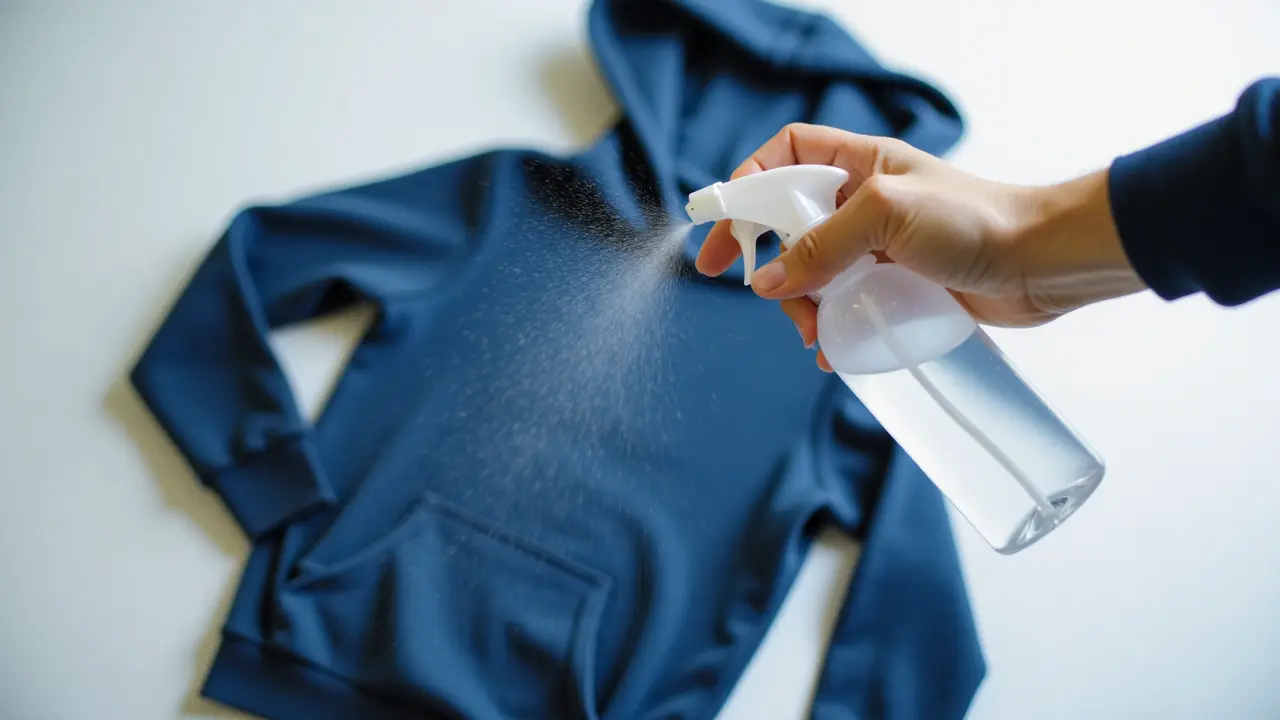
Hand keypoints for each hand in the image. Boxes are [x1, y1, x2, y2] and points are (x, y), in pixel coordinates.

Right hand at [695, 124, 1145, 369]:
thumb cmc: (977, 222)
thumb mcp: (887, 216)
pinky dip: (832, 327)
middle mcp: (865, 202)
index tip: (720, 230)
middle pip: (789, 224)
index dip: (745, 187)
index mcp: (860, 164)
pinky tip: (834, 349)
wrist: (1044, 264)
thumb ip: (822, 245)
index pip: (783, 158)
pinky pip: (847, 305)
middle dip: (773, 262)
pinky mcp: (898, 287)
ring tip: (813, 332)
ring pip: (815, 273)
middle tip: (764, 295)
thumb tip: (767, 282)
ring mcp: (880, 247)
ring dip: (803, 304)